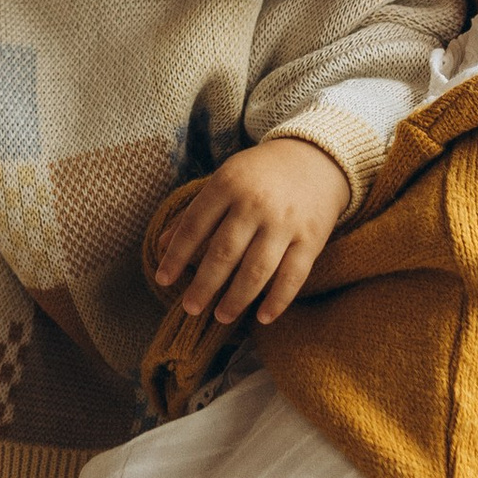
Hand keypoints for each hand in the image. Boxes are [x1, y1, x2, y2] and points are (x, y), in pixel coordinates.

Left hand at [150, 135, 347, 329]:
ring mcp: (285, 223)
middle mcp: (255, 204)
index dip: (176, 255)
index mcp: (228, 184)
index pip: (195, 226)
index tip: (162, 279)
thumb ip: (195, 211)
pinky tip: (262, 318)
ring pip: (257, 269)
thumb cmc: (260, 175)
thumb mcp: (225, 180)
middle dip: (204, 285)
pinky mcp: (311, 239)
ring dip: (236, 299)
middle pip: (224, 252)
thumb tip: (161, 245)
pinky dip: (277, 300)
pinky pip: (293, 276)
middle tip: (190, 307)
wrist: (316, 159)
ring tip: (221, 317)